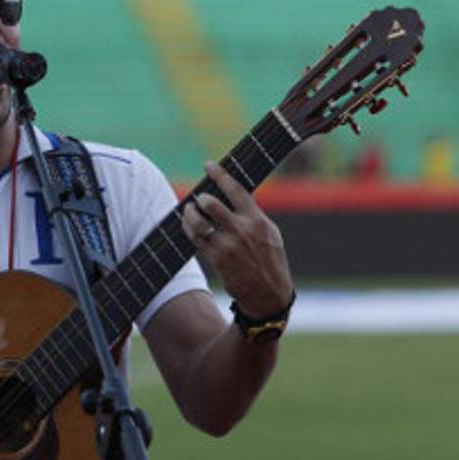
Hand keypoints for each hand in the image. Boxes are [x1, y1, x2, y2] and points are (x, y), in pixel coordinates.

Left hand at [182, 161, 293, 317]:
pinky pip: (196, 239)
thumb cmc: (270, 260)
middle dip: (201, 198)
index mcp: (258, 220)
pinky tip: (188, 225)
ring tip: (189, 211)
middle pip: (211, 204)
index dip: (220, 175)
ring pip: (199, 222)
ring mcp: (227, 245)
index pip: (236, 190)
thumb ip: (253, 216)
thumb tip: (235, 198)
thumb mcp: (270, 234)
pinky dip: (188, 229)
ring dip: (189, 213)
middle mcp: (242, 230)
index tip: (209, 165)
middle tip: (199, 198)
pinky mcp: (217, 259)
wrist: (268, 294)